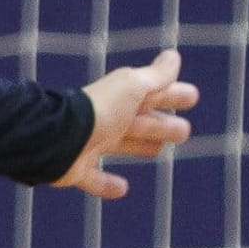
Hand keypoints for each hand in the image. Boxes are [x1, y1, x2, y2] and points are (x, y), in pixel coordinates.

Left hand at [56, 47, 197, 199]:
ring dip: (141, 147)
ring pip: (123, 145)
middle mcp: (108, 120)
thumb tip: (173, 57)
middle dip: (164, 125)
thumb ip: (155, 76)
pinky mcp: (77, 170)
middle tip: (184, 132)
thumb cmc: (100, 110)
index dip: (174, 95)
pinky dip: (107, 184)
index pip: (155, 95)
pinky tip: (122, 190)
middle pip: (143, 123)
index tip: (192, 98)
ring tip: (158, 150)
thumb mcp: (132, 86)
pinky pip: (94, 179)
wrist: (56, 139)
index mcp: (122, 98)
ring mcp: (91, 145)